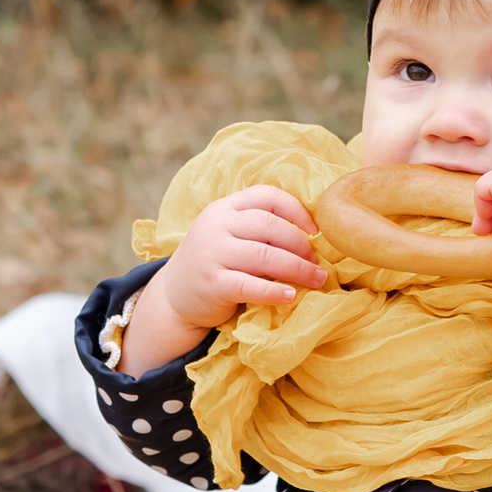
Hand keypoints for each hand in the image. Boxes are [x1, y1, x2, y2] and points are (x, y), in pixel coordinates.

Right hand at [122, 185, 323, 374]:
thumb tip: (310, 234)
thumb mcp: (229, 235)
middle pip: (269, 226)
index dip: (296, 210)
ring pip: (264, 255)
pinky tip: (291, 295)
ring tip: (317, 280)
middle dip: (300, 244)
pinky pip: (249, 285)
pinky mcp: (212, 284)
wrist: (174, 295)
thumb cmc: (215, 263)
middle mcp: (216, 225)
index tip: (316, 231)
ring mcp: (212, 254)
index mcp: (225, 208)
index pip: (266, 196)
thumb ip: (257, 228)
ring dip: (297, 269)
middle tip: (317, 263)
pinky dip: (273, 291)